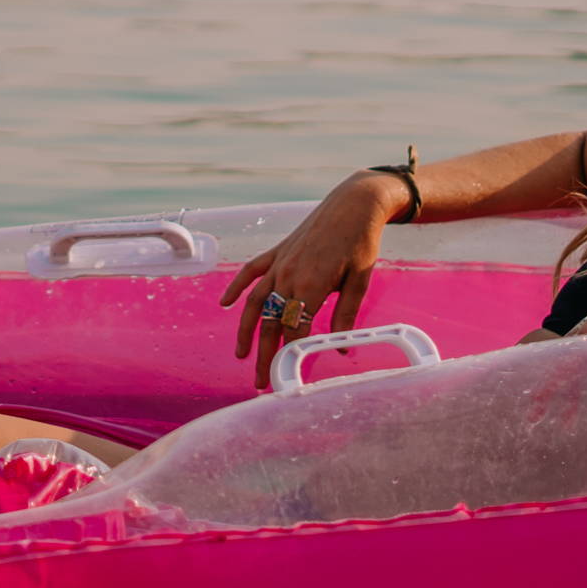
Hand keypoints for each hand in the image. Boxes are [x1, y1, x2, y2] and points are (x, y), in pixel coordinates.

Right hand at [220, 170, 404, 389]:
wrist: (353, 205)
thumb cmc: (360, 243)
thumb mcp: (360, 282)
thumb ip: (346, 315)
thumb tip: (340, 348)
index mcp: (312, 285)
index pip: (295, 329)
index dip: (290, 356)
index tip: (286, 378)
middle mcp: (289, 275)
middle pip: (271, 322)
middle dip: (264, 354)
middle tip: (261, 382)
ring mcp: (279, 263)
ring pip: (255, 302)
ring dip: (246, 330)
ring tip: (241, 354)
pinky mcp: (276, 252)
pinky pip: (250, 272)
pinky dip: (236, 287)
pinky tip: (226, 304)